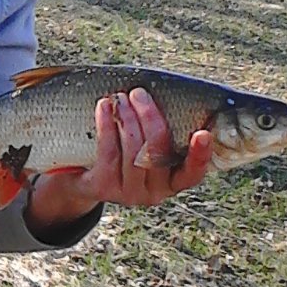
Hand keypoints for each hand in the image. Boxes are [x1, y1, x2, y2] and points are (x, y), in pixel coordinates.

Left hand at [26, 88, 211, 227]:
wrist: (83, 178)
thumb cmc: (123, 153)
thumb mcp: (146, 147)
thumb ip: (162, 130)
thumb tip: (171, 93)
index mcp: (172, 182)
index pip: (193, 174)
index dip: (200, 155)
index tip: (203, 133)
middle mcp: (154, 193)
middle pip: (158, 153)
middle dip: (150, 118)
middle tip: (139, 93)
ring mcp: (128, 193)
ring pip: (133, 152)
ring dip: (127, 118)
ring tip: (121, 97)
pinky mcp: (103, 188)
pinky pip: (108, 152)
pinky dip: (107, 124)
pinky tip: (104, 106)